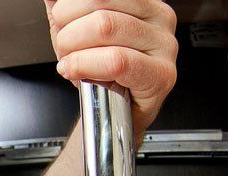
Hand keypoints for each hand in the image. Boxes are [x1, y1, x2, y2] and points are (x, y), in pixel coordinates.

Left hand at [44, 0, 177, 135]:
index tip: (63, 25)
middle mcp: (158, 15)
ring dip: (73, 50)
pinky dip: (85, 66)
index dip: (68, 8)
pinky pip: (116, 61)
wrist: (113, 113)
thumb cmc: (99, 69)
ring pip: (105, 27)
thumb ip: (66, 6)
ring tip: (71, 63)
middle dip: (68, 29)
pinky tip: (76, 72)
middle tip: (65, 47)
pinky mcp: (162, 74)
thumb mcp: (75, 29)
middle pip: (99, 4)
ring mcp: (164, 44)